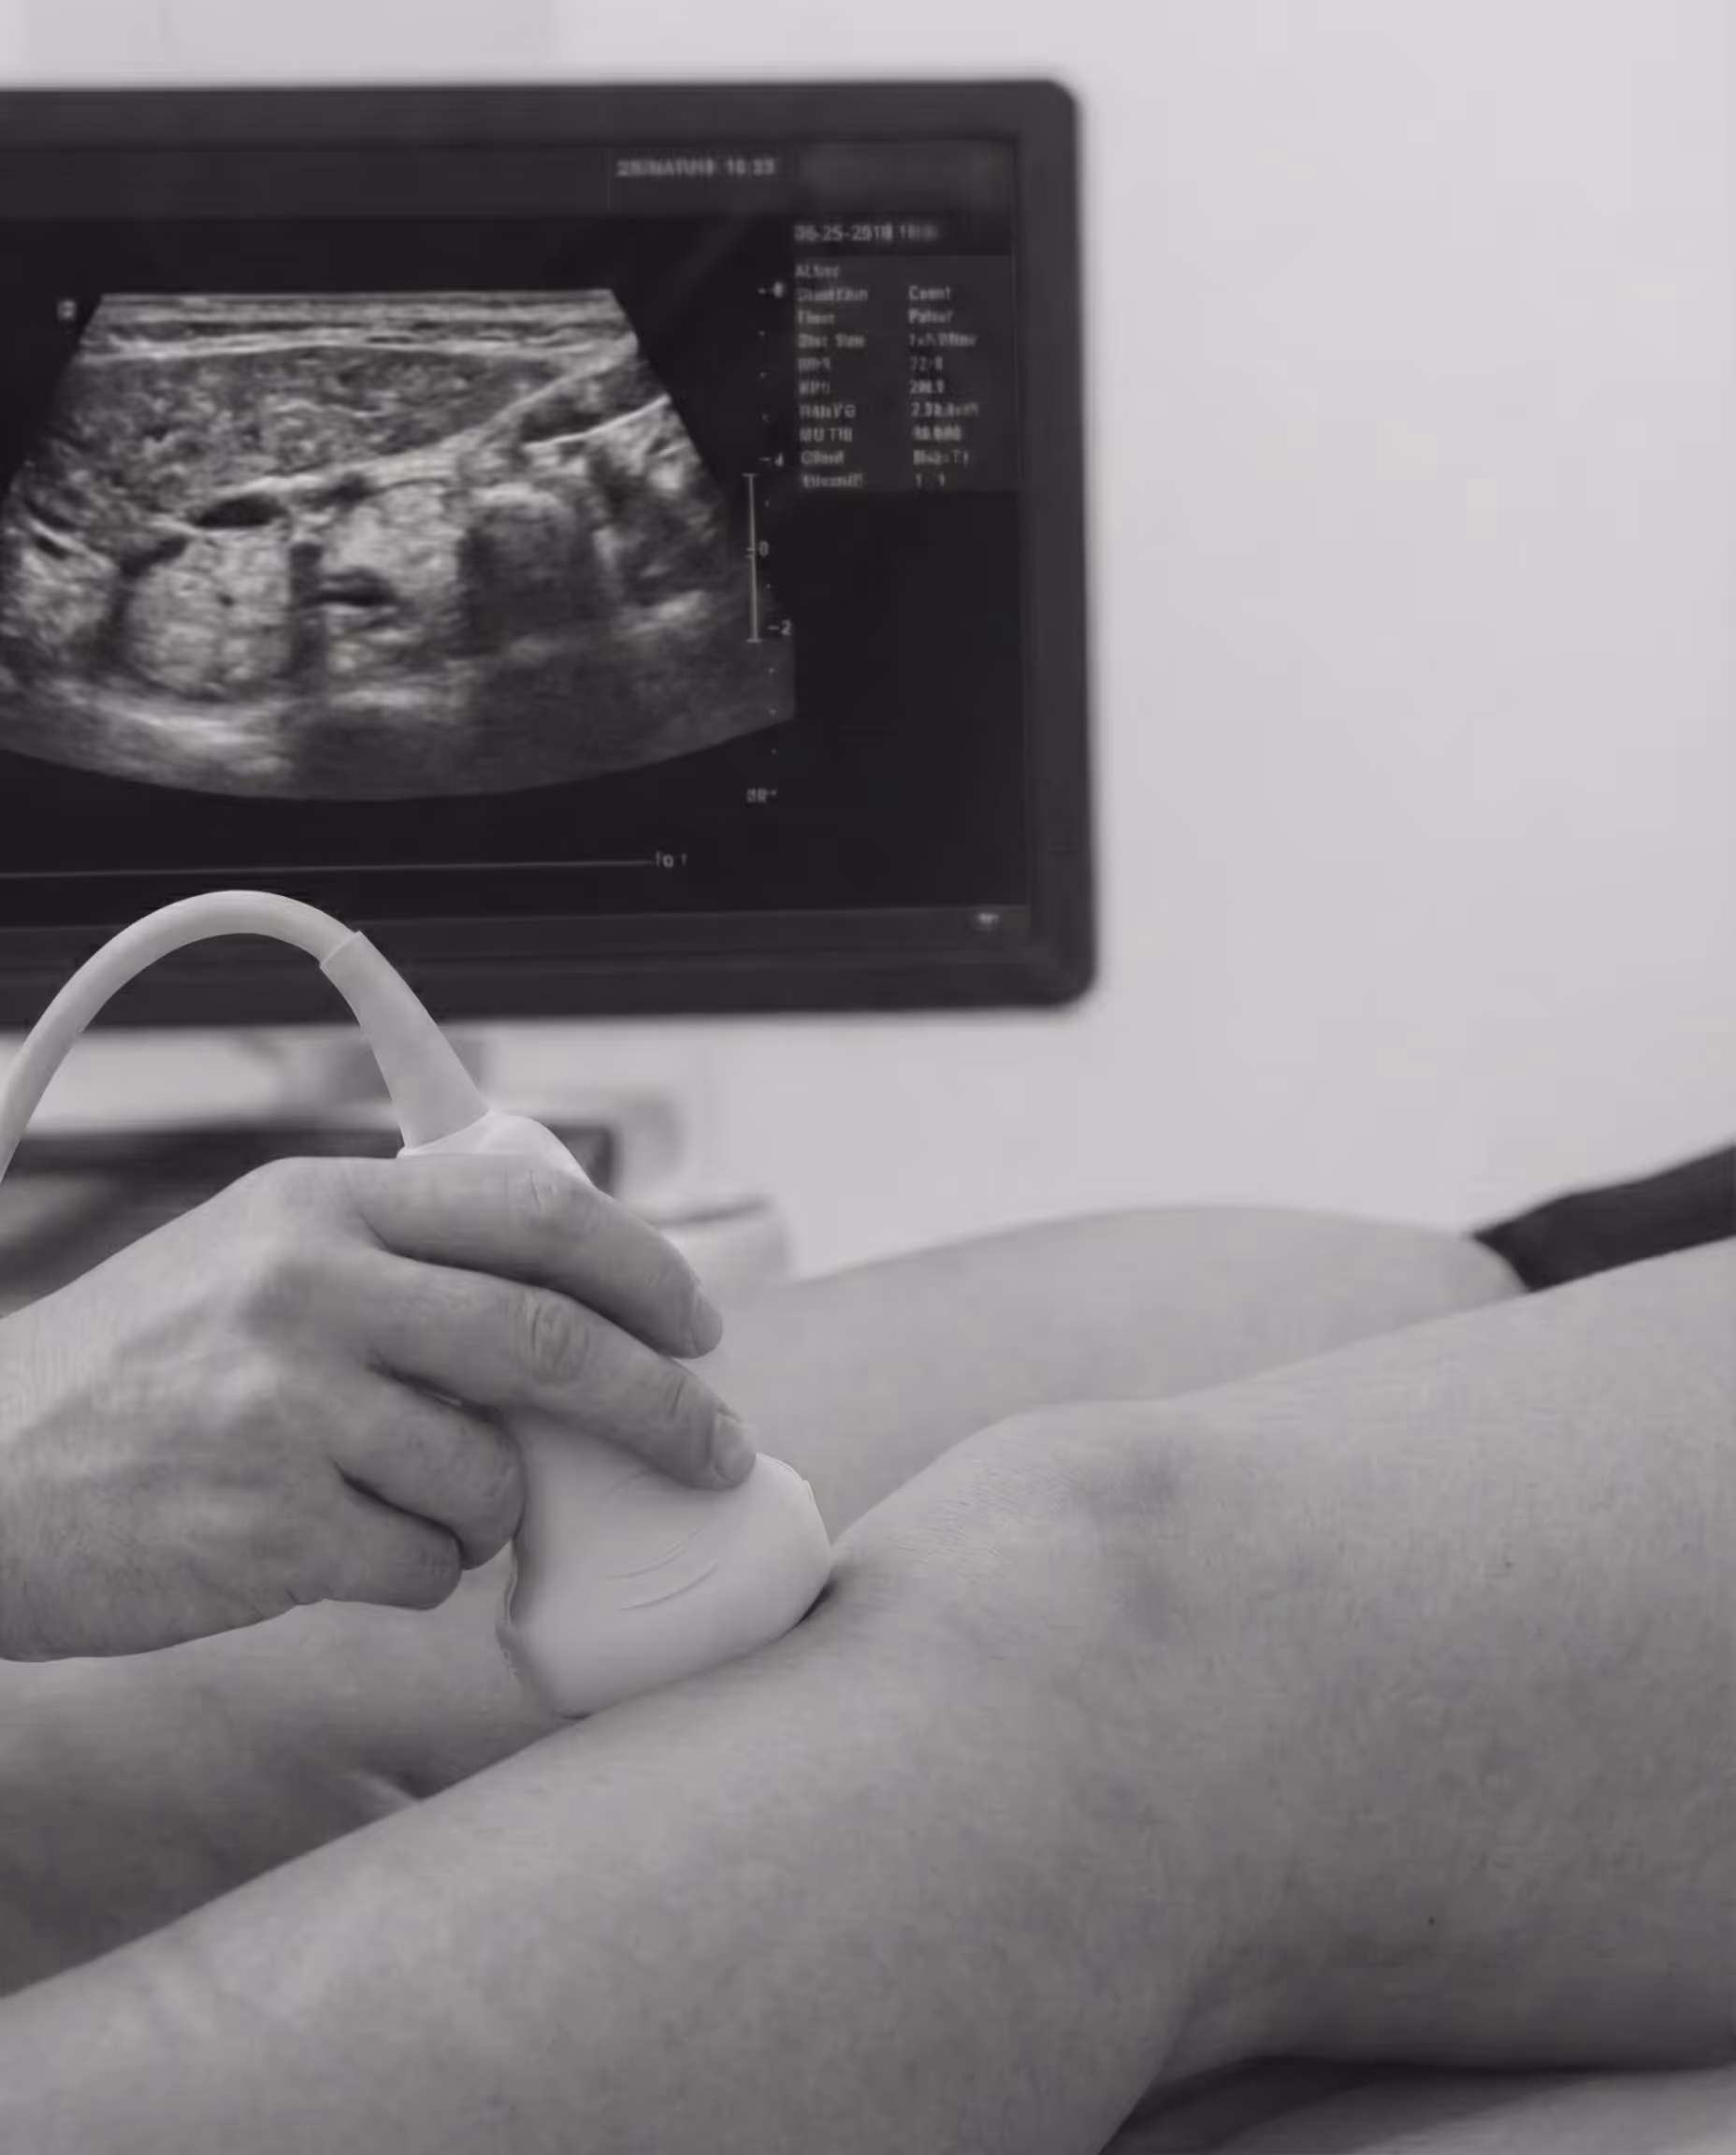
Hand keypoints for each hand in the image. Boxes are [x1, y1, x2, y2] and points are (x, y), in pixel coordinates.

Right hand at [0, 1153, 751, 1660]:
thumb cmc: (133, 1371)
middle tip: (710, 1443)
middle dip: (659, 1404)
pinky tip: (347, 1547)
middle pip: (549, 1342)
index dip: (641, 1269)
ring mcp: (288, 1409)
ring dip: (493, 1508)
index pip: (531, 1211)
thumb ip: (392, 1254)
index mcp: (317, 1204)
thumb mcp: (249, 1251)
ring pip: (492, 1476)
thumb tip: (567, 1302)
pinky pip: (425, 1565)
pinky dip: (423, 1569)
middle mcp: (309, 1288)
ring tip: (418, 1501)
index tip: (696, 1321)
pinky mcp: (271, 1528)